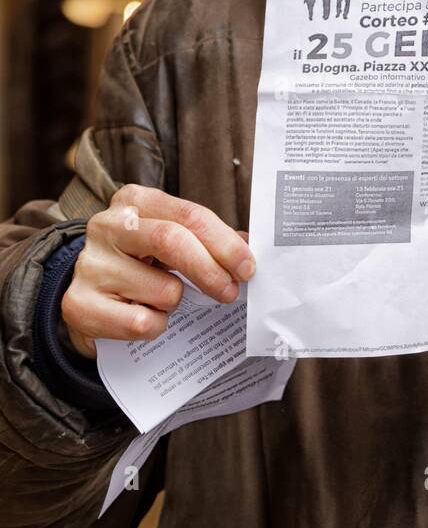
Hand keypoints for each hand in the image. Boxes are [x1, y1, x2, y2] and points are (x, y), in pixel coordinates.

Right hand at [61, 185, 254, 358]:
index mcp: (134, 201)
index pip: (189, 215)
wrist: (89, 298)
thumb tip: (247, 247)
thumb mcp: (169, 240)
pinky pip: (142, 322)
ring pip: (162, 289)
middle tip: (230, 291)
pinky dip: (155, 326)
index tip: (247, 266)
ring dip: (175, 302)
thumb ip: (206, 239)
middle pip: (172, 241)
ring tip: (160, 299)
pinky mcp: (79, 304)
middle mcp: (107, 226)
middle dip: (210, 270)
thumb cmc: (139, 263)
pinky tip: (142, 315)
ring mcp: (90, 265)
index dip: (224, 242)